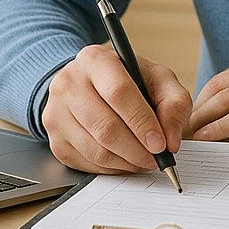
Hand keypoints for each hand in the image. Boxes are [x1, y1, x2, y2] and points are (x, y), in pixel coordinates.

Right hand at [42, 43, 192, 173]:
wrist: (92, 85)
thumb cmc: (129, 80)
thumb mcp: (158, 79)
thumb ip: (174, 103)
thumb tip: (171, 141)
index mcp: (95, 59)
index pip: (119, 93)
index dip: (142, 122)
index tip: (160, 143)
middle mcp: (69, 83)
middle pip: (105, 126)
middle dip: (137, 149)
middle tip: (157, 159)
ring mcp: (56, 113)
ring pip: (95, 149)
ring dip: (126, 162)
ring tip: (145, 160)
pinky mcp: (55, 140)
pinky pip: (86, 163)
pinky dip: (112, 168)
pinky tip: (126, 160)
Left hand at [187, 46, 228, 142]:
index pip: (226, 76)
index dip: (203, 98)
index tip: (192, 117)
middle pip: (220, 87)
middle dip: (196, 110)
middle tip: (180, 130)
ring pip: (227, 100)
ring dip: (201, 120)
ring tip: (187, 137)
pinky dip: (220, 128)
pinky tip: (207, 138)